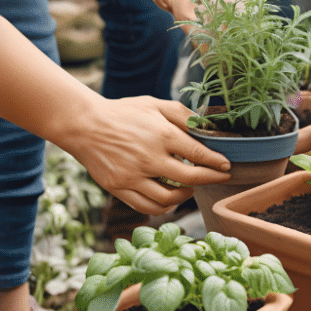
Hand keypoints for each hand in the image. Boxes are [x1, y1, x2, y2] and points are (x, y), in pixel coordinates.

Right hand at [73, 96, 230, 214]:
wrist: (84, 125)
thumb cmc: (123, 113)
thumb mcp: (154, 104)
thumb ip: (182, 115)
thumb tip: (207, 128)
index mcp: (160, 134)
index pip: (198, 154)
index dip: (216, 162)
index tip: (226, 166)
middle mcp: (148, 158)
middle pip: (190, 178)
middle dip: (210, 179)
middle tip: (218, 177)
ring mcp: (133, 176)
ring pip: (170, 198)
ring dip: (187, 195)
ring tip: (191, 188)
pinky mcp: (119, 188)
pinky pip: (148, 207)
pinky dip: (164, 206)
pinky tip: (170, 197)